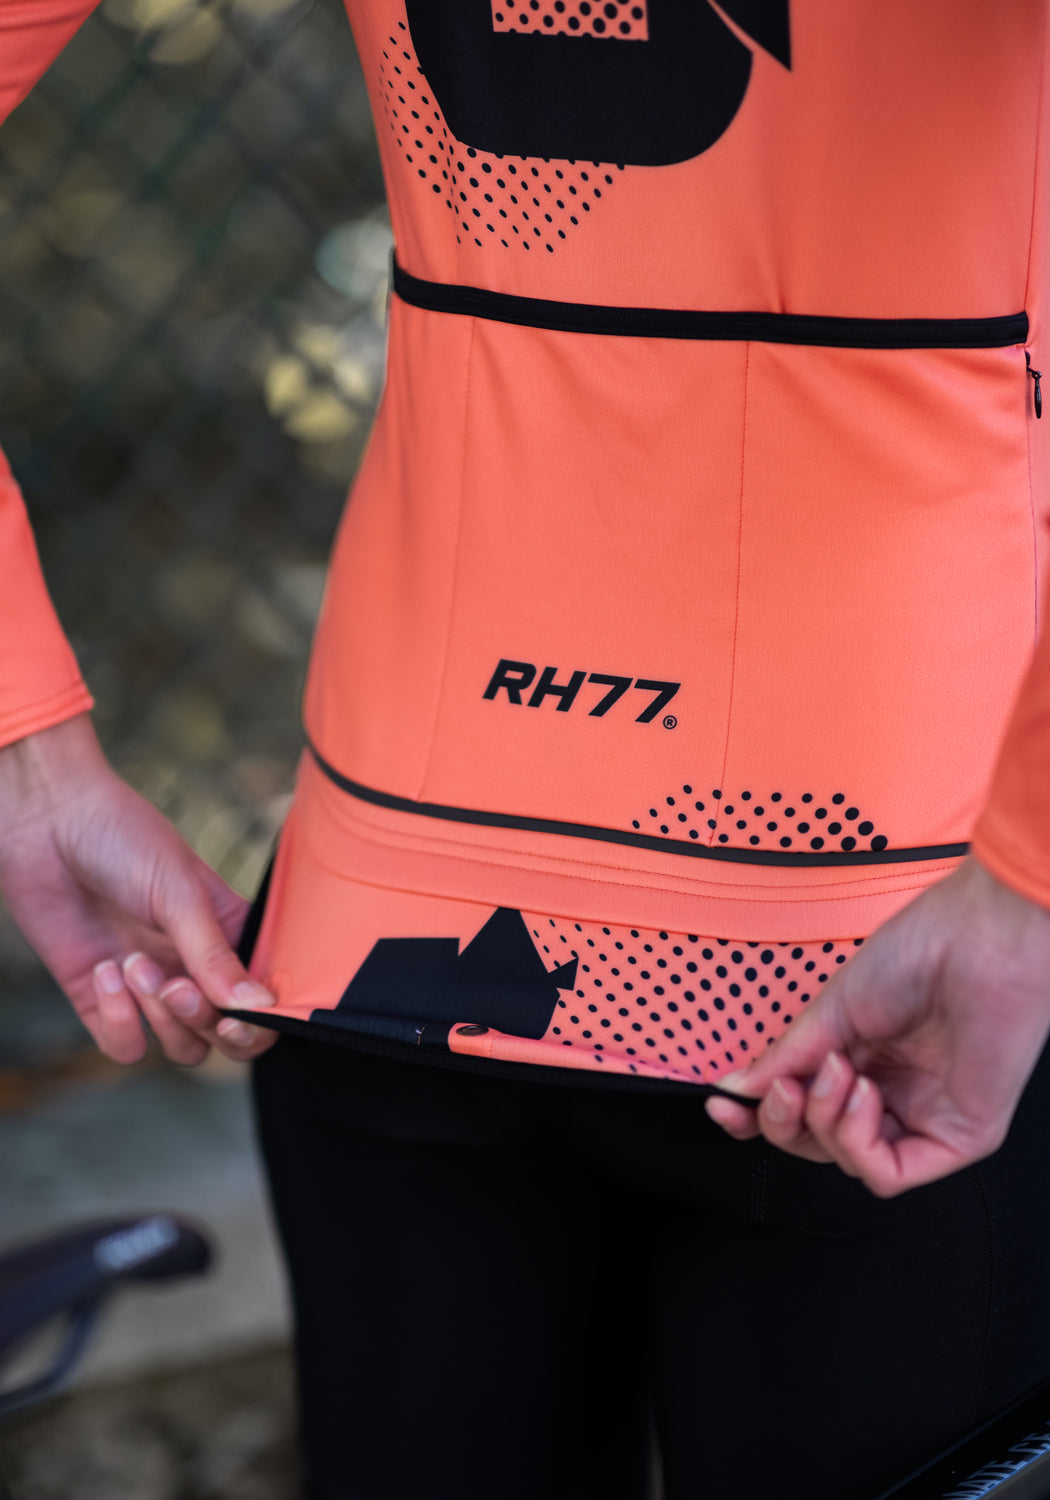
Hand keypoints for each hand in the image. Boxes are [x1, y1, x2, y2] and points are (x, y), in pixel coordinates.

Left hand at [0, 714, 277, 1065]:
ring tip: (133, 963)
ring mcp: (150, 986)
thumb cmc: (123, 837)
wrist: (46, 821)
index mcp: (229, 934)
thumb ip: (216, 957)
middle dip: (203, 1019)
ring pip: (182, 1047)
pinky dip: (119, 1021)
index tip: (237, 1013)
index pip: (264, 999)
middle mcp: (194, 966)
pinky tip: (105, 971)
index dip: (260, 1020)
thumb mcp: (180, 893)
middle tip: (178, 986)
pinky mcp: (101, 998)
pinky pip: (126, 1045)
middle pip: (225, 1035)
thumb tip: (261, 1007)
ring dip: (159, 1017)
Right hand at [705, 855, 1049, 1195]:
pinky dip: (857, 1142)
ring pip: (846, 1161)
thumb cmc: (921, 952)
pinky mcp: (957, 1139)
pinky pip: (888, 1174)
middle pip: (816, 1142)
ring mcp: (923, 1116)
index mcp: (863, 1056)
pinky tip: (861, 1097)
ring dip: (823, 1119)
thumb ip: (785, 1058)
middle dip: (783, 1120)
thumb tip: (737, 1089)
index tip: (723, 1104)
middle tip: (782, 1086)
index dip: (759, 1115)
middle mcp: (892, 1090)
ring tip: (835, 1070)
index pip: (803, 1108)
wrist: (980, 941)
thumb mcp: (832, 1009)